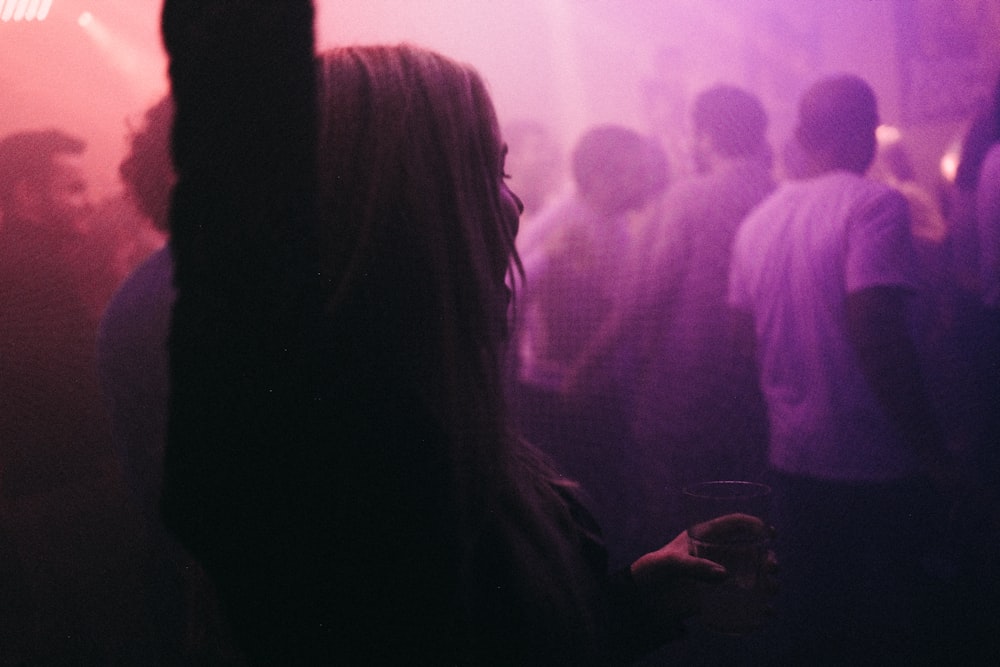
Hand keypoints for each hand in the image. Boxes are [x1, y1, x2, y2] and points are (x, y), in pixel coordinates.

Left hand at [630, 514, 775, 622]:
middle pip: (750, 549)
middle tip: (772, 566)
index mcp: (705, 535)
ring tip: (772, 588)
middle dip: (767, 556)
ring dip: (767, 580)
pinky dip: (757, 605)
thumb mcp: (669, 563)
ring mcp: (720, 574)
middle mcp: (717, 553)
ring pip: (751, 574)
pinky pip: (743, 598)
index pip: (734, 523)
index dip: (753, 524)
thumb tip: (725, 575)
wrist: (644, 598)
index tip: (770, 532)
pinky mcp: (718, 595)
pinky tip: (766, 611)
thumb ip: (694, 566)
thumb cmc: (653, 570)